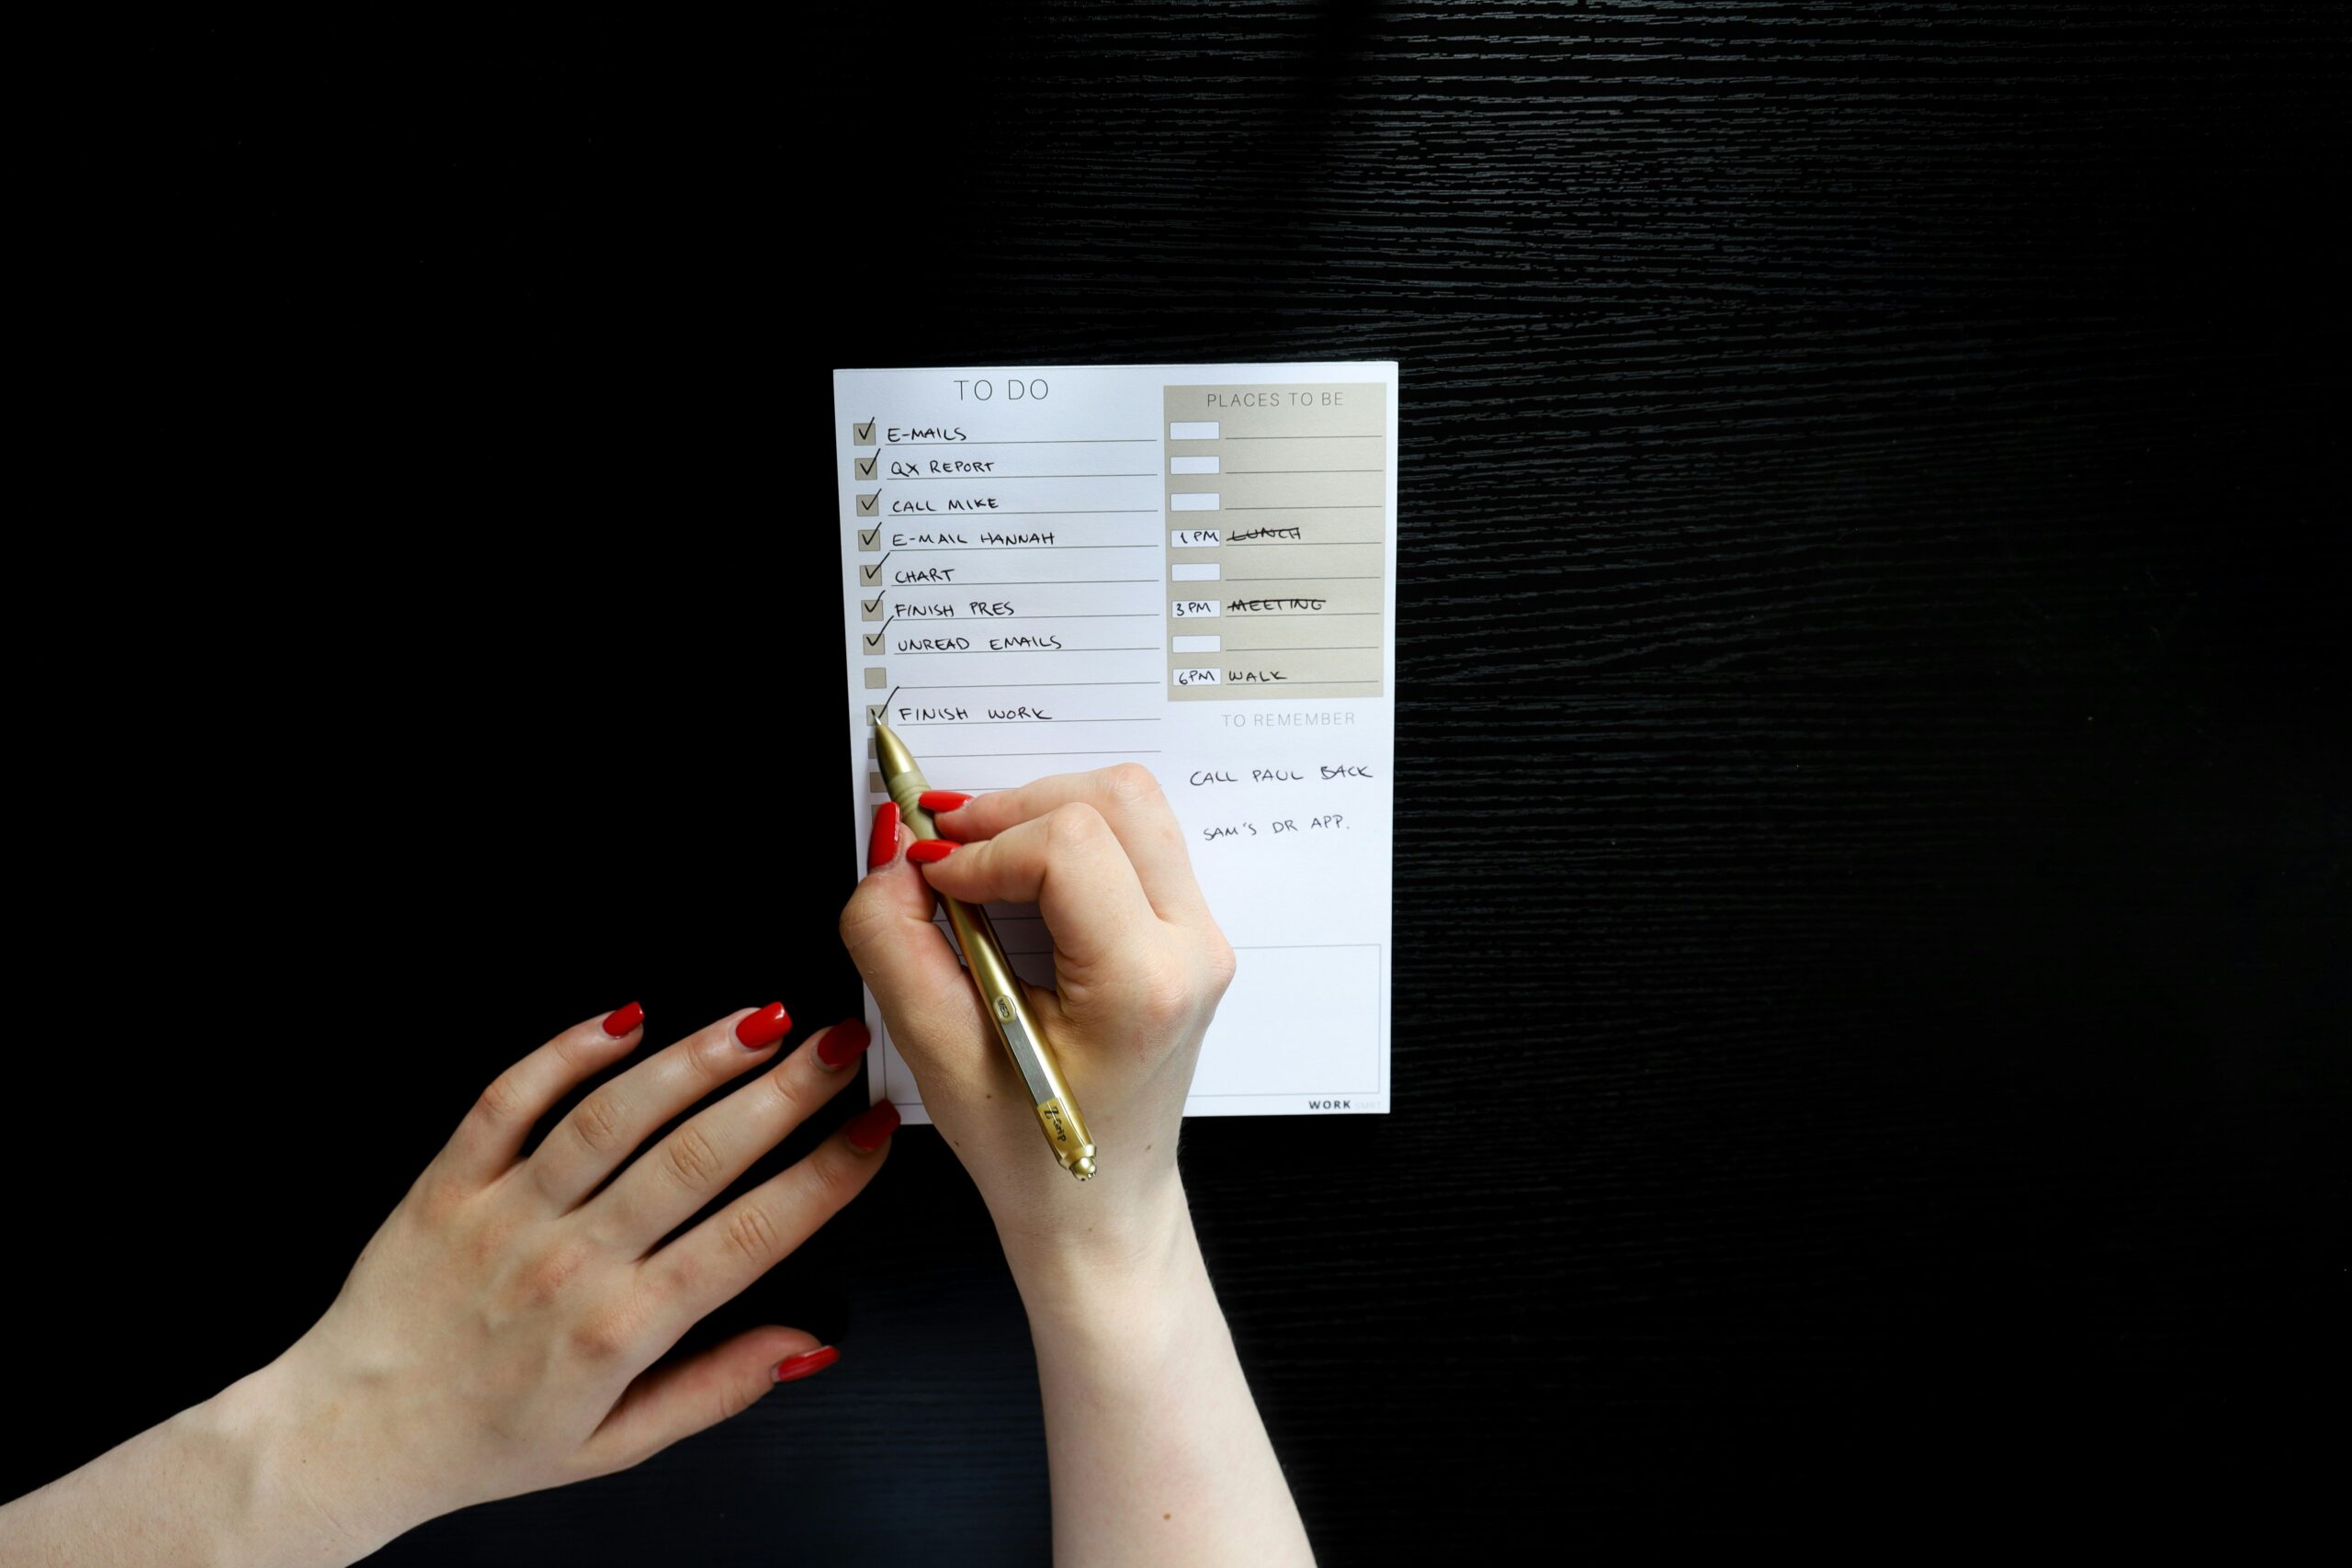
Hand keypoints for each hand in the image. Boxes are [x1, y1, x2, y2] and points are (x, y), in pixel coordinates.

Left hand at [242, 1003, 893, 1554]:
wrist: (349, 1435)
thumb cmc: (481, 1441)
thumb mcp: (617, 1443)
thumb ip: (719, 1387)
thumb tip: (805, 1345)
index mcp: (619, 1329)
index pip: (750, 1238)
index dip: (825, 1177)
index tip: (872, 1132)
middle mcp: (567, 1261)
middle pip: (695, 1158)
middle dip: (784, 1092)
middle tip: (840, 1045)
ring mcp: (505, 1213)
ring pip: (613, 1115)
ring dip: (695, 1058)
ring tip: (760, 1021)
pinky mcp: (450, 1180)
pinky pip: (510, 1097)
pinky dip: (568, 1050)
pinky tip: (624, 1018)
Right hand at [839, 764, 1234, 1274]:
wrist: (1099, 1210)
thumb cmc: (1029, 1152)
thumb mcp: (936, 1055)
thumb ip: (894, 945)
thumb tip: (895, 861)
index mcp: (1143, 986)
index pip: (1068, 845)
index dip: (983, 845)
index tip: (934, 880)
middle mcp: (1192, 951)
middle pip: (1114, 797)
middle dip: (1015, 807)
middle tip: (948, 850)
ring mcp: (1202, 938)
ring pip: (1132, 804)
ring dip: (1045, 812)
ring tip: (979, 861)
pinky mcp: (1190, 932)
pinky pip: (1137, 839)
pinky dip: (1069, 836)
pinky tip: (1018, 882)